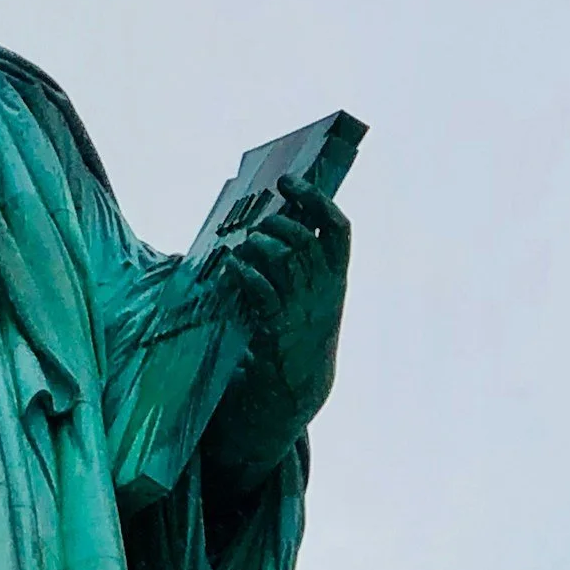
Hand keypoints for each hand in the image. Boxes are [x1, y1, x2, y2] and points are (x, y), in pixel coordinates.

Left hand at [204, 173, 352, 482]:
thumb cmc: (297, 332)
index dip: (315, 199)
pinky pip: (260, 289)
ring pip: (282, 259)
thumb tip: (270, 218)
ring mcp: (302, 309)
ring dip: (256, 245)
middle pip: (304, 239)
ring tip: (242, 248)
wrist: (297, 389)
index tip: (289, 180)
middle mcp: (324, 291)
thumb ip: (298, 261)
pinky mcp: (277, 327)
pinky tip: (231, 267)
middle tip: (260, 224)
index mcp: (336, 278)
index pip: (338, 228)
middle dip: (277, 224)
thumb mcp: (309, 295)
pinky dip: (243, 272)